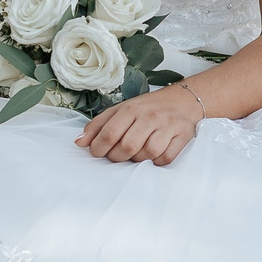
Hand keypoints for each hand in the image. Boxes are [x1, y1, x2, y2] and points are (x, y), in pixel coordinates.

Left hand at [76, 84, 205, 165]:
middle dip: (118, 157)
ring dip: (138, 159)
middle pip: (128, 146)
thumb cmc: (147, 108)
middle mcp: (150, 116)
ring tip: (137, 153)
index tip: (97, 153)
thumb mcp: (121, 110)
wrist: (183, 100)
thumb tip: (79, 143)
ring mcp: (167, 126)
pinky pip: (166, 158)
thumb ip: (98, 125)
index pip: (109, 133)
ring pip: (148, 153)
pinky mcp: (182, 136)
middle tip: (117, 155)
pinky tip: (154, 155)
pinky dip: (157, 161)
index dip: (99, 148)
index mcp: (131, 109)